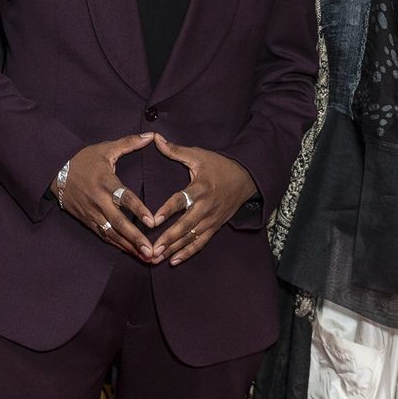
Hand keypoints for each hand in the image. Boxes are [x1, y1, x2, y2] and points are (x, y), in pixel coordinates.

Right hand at [58, 133, 158, 262]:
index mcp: (106, 182)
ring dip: (128, 246)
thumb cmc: (84, 159)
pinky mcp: (87, 220)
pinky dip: (117, 245)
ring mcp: (92, 213)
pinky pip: (103, 235)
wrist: (55, 170)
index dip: (139, 210)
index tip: (153, 223)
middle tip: (152, 251)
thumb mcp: (106, 148)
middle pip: (119, 222)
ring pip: (112, 233)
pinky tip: (131, 253)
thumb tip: (152, 136)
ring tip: (146, 258)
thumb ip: (130, 143)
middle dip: (136, 238)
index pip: (125, 198)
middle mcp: (99, 200)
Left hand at [145, 135, 256, 265]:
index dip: (167, 211)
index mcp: (200, 188)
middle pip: (185, 226)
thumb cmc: (219, 165)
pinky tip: (173, 261)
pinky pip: (200, 243)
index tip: (152, 220)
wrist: (246, 179)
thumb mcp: (198, 155)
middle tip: (151, 250)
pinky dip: (187, 253)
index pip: (181, 201)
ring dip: (173, 249)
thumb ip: (175, 150)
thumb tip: (155, 138)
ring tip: (156, 259)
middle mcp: (205, 207)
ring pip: (191, 238)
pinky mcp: (214, 227)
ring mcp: (211, 219)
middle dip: (167, 239)